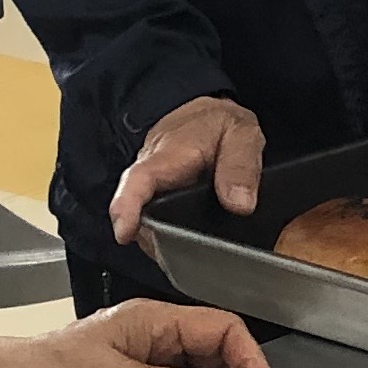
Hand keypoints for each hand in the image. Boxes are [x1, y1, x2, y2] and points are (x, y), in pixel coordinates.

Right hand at [109, 94, 264, 244]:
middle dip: (155, 239)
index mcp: (169, 154)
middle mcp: (150, 173)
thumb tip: (240, 204)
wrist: (205, 114)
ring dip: (163, 241)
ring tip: (193, 252)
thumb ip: (241, 166)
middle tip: (188, 253)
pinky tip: (187, 245)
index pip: (139, 180)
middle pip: (138, 214)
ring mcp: (150, 189)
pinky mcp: (154, 198)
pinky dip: (166, 236)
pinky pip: (154, 222)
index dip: (127, 207)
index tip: (125, 232)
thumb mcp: (241, 134)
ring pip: (146, 224)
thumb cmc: (218, 123)